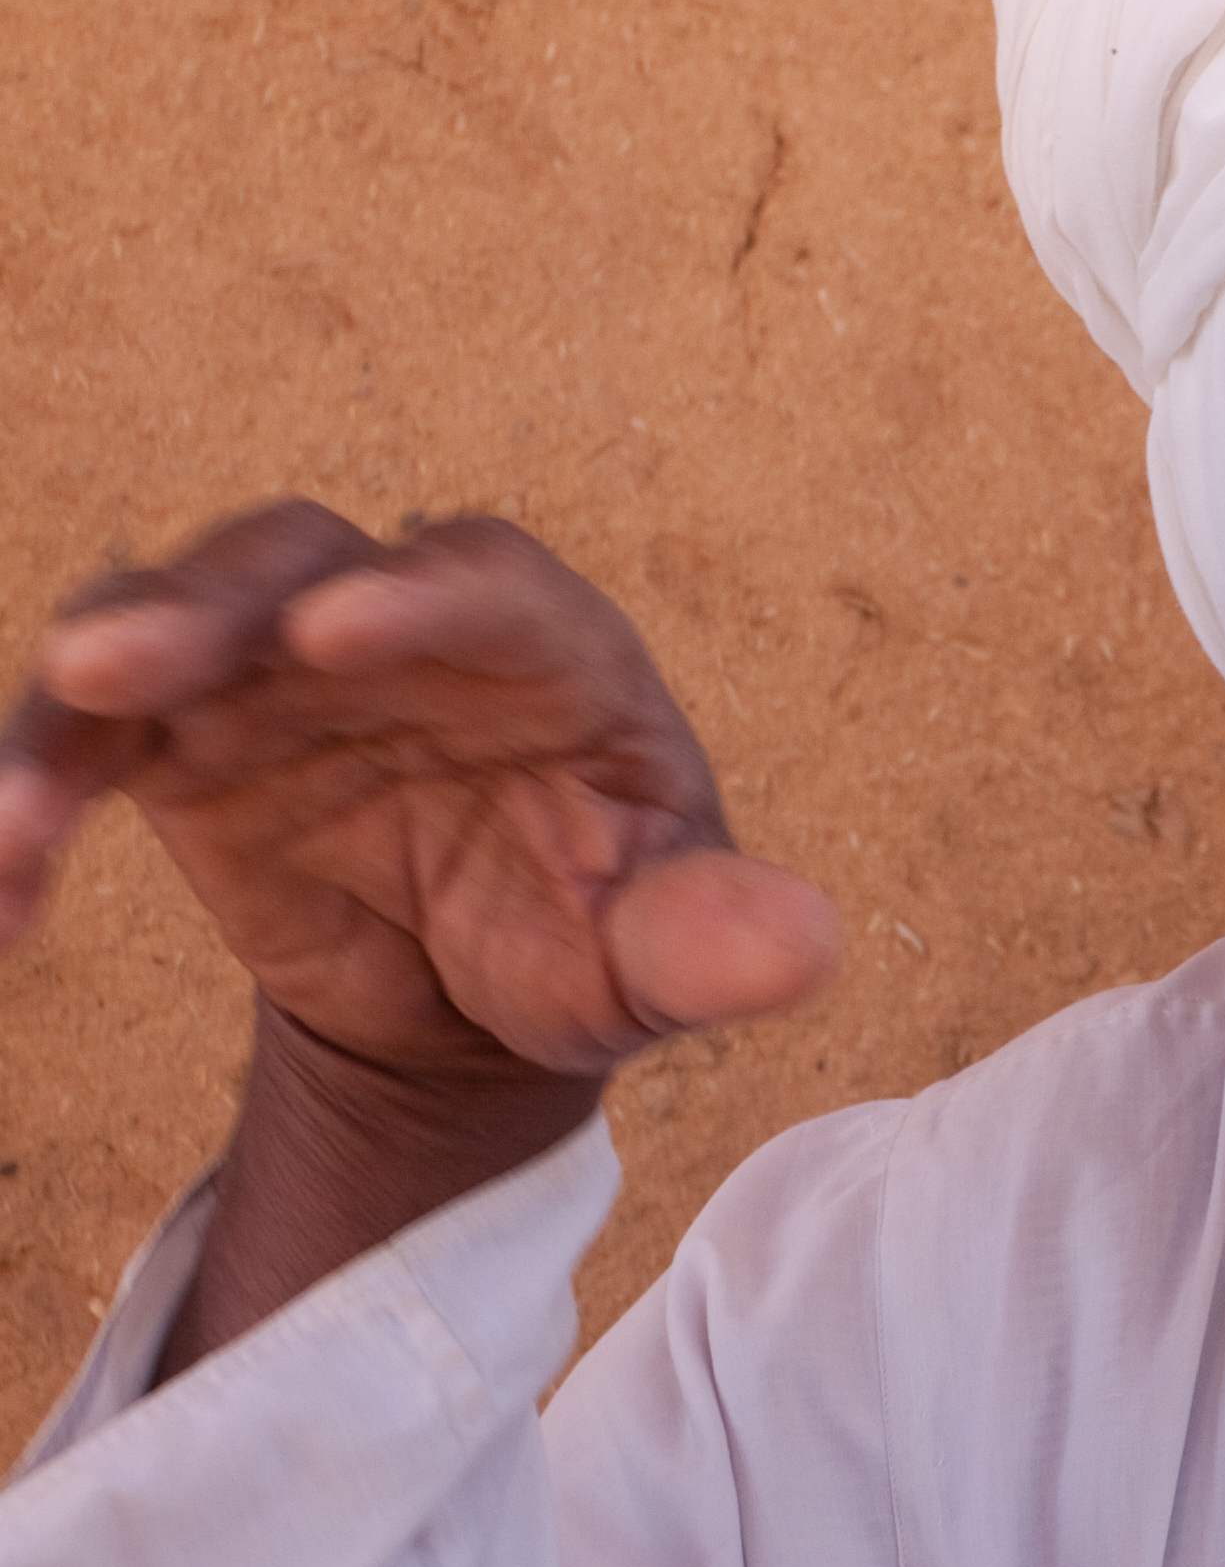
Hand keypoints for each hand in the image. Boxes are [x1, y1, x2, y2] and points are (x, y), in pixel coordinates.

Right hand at [0, 501, 835, 1074]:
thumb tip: (803, 943)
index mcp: (544, 649)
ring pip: (160, 628)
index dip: (413, 594)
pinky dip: (32, 804)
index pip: (485, 581)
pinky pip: (86, 745)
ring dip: (82, 700)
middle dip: (204, 607)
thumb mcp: (653, 961)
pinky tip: (5, 905)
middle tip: (119, 663)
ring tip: (18, 809)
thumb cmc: (594, 940)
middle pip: (289, 564)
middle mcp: (396, 624)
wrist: (482, 1002)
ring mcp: (273, 669)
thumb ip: (711, 945)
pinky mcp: (181, 738)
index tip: (337, 634)